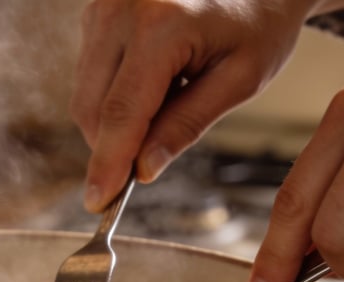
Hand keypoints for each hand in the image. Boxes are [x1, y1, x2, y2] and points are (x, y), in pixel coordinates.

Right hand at [70, 0, 336, 211]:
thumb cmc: (258, 23)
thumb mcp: (240, 79)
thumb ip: (187, 125)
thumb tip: (142, 170)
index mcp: (162, 24)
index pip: (122, 112)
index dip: (108, 163)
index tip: (99, 202)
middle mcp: (121, 9)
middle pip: (92, 107)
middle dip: (113, 146)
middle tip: (152, 158)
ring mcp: (103, 7)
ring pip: (85, 94)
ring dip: (115, 121)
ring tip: (170, 100)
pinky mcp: (96, 12)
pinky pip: (90, 74)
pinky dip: (114, 96)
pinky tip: (155, 84)